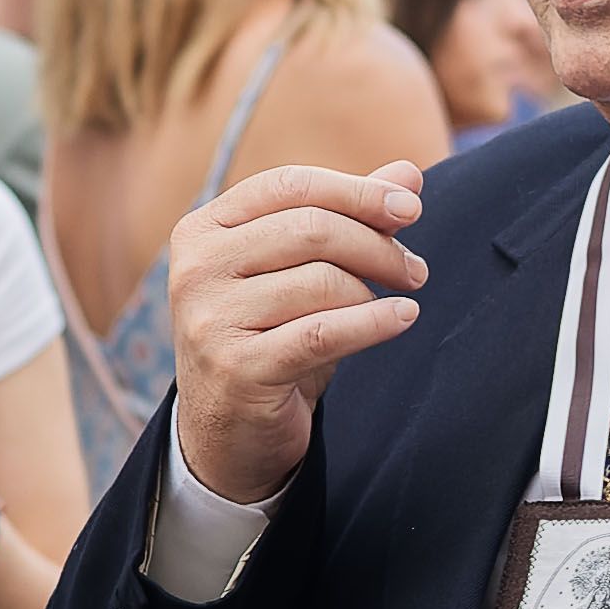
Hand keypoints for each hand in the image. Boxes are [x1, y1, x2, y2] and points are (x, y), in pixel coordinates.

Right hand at [166, 160, 432, 507]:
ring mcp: (210, 320)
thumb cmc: (268, 338)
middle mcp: (195, 270)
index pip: (289, 185)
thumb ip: (347, 220)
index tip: (410, 209)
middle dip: (377, 244)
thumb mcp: (299, 273)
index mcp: (202, 230)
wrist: (229, 433)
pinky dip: (374, 322)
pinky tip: (403, 318)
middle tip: (414, 269)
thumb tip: (408, 175)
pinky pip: (325, 332)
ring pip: (321, 281)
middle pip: (310, 228)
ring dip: (375, 289)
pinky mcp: (237, 369)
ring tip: (399, 301)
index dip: (357, 191)